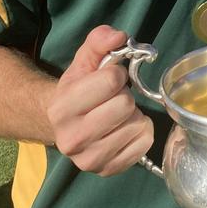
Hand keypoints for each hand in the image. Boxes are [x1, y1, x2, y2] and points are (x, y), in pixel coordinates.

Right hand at [47, 25, 153, 176]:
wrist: (66, 125)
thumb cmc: (80, 88)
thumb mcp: (85, 60)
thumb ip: (100, 40)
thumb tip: (119, 36)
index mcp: (61, 108)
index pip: (111, 81)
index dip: (117, 74)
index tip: (110, 79)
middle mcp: (71, 139)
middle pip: (125, 105)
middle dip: (124, 95)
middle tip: (113, 98)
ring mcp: (89, 160)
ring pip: (137, 124)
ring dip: (133, 114)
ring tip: (117, 114)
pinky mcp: (108, 170)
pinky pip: (145, 143)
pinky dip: (141, 132)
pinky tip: (124, 129)